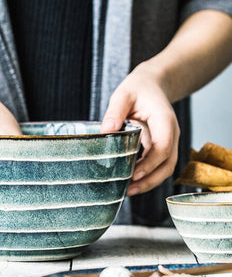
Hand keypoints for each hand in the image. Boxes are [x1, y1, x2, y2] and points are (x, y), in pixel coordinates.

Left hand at [100, 63, 179, 195]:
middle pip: (168, 164)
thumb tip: (106, 131)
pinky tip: (132, 182)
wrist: (151, 85)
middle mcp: (171, 133)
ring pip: (166, 168)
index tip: (134, 174)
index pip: (162, 147)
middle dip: (150, 180)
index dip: (150, 164)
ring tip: (129, 191)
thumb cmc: (138, 90)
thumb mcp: (123, 94)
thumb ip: (115, 111)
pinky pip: (159, 165)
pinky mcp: (162, 147)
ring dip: (150, 182)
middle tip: (129, 190)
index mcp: (165, 120)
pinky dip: (148, 176)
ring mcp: (169, 142)